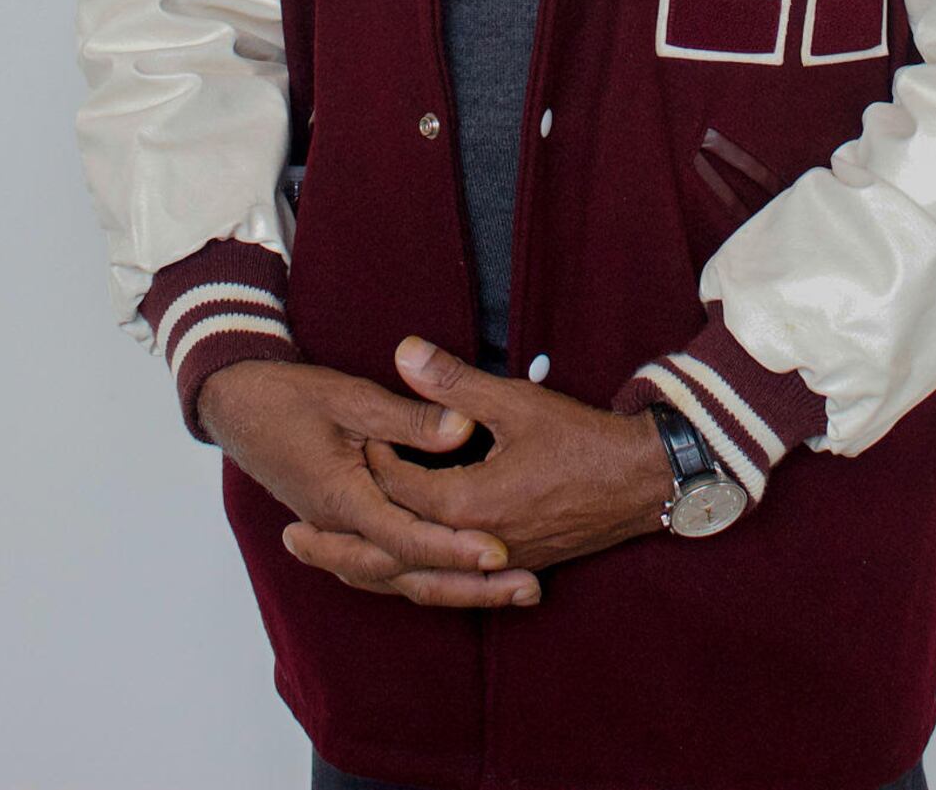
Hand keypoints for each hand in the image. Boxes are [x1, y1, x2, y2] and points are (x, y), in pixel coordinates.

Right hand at [195, 358, 544, 607]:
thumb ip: (409, 418)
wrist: (237, 406)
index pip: (405, 538)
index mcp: (341, 499)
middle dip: (470, 585)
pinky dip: (426, 577)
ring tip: (513, 592)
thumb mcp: (351, 395)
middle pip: (410, 574)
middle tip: (527, 588)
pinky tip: (462, 579)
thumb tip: (462, 430)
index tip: (499, 551)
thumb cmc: (290, 397)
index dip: (453, 547)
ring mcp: (339, 535)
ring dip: (456, 588)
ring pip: (400, 580)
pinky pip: (386, 570)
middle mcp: (340, 530)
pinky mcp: (343, 531)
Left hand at [283, 336, 675, 593]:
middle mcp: (473, 548)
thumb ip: (454, 384)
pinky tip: (400, 570)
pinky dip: (414, 577)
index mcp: (466, 508)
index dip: (372, 460)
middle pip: (392, 552)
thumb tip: (405, 352)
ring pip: (417, 578)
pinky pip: (447, 584)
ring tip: (329, 560)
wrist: (642, 482)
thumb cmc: (581, 440)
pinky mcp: (511, 569)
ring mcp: (493, 565)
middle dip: (342, 543)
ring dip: (371, 569)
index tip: (357, 433)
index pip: (397, 489)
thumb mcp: (514, 402)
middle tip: (293, 534)